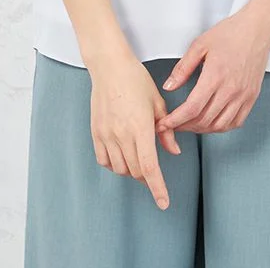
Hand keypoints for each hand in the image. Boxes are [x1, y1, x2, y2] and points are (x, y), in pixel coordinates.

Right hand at [88, 52, 181, 210]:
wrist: (109, 66)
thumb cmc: (136, 80)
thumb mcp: (158, 102)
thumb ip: (166, 130)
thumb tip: (173, 151)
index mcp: (141, 126)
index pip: (150, 167)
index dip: (157, 188)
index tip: (164, 203)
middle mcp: (122, 134)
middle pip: (135, 171)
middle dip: (147, 177)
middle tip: (153, 172)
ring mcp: (106, 134)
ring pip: (120, 169)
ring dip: (131, 171)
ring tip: (138, 159)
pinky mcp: (96, 132)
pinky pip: (104, 160)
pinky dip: (114, 164)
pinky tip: (121, 155)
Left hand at [155, 11, 269, 134]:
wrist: (257, 30)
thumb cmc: (230, 33)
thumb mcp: (200, 45)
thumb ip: (182, 68)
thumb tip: (169, 86)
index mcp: (215, 76)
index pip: (192, 108)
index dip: (176, 120)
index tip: (165, 124)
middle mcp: (230, 89)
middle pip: (204, 120)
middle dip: (185, 126)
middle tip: (174, 124)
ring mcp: (243, 96)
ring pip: (220, 126)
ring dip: (202, 129)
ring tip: (190, 124)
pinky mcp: (251, 97)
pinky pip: (236, 122)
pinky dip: (221, 127)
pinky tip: (213, 122)